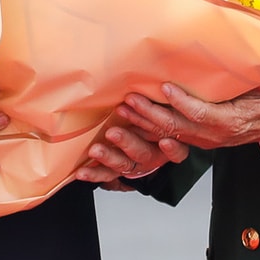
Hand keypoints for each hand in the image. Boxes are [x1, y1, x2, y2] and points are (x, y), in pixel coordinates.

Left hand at [74, 107, 189, 186]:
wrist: (144, 140)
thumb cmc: (152, 116)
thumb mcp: (163, 111)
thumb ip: (161, 103)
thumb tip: (160, 85)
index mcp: (167, 143)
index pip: (176, 151)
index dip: (173, 150)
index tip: (166, 142)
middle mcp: (152, 156)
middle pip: (143, 153)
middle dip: (127, 142)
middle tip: (112, 133)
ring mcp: (134, 164)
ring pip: (124, 164)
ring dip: (109, 157)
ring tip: (95, 150)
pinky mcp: (118, 171)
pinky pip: (106, 175)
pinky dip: (95, 174)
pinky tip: (82, 172)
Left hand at [117, 79, 259, 153]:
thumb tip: (256, 47)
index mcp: (231, 120)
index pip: (202, 114)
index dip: (182, 103)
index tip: (165, 87)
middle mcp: (214, 134)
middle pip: (178, 127)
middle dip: (152, 114)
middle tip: (132, 99)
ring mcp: (204, 139)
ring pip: (170, 134)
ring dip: (145, 123)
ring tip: (124, 109)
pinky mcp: (196, 139)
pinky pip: (169, 136)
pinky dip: (149, 130)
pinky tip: (132, 121)